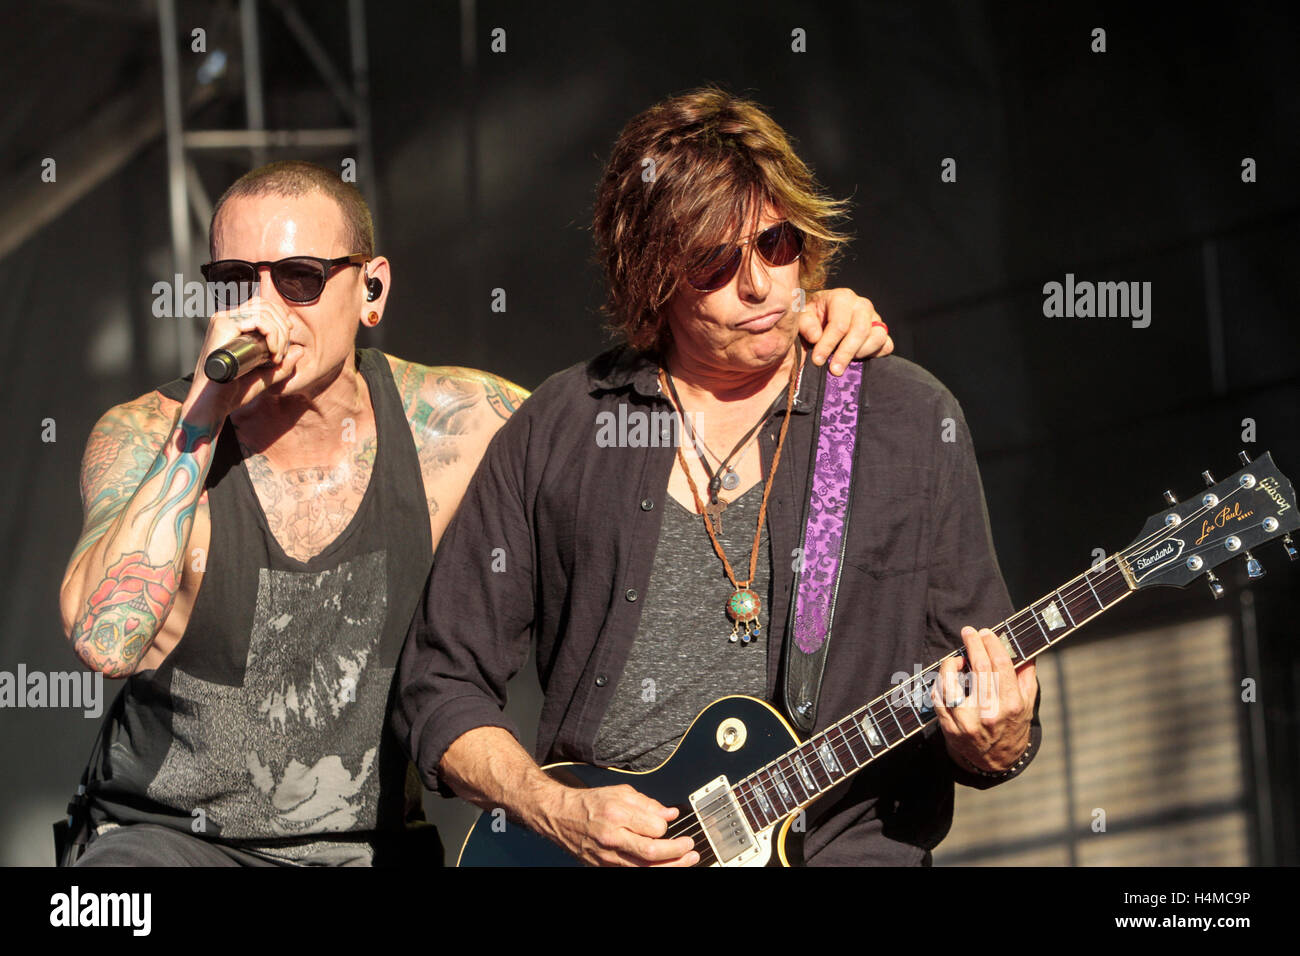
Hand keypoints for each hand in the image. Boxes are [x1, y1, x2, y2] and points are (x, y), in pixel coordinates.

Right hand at [187, 296, 299, 414]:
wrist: (212, 404)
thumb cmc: (233, 391)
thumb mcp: (264, 377)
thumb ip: (282, 366)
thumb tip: (300, 350)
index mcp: (233, 325)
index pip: (262, 307)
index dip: (280, 319)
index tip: (285, 343)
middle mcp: (226, 319)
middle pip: (264, 305)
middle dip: (283, 328)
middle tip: (282, 354)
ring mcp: (223, 320)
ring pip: (264, 311)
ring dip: (280, 334)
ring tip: (276, 357)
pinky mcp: (223, 326)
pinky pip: (258, 320)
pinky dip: (273, 335)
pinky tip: (272, 353)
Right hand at [540, 783, 698, 866]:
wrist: (559, 816)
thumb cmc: (589, 804)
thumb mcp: (619, 793)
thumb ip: (647, 803)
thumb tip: (670, 813)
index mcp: (617, 815)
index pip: (655, 828)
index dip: (667, 828)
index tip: (669, 824)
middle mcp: (612, 838)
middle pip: (652, 854)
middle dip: (677, 853)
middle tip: (691, 848)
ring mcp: (607, 857)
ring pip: (645, 869)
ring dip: (670, 866)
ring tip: (686, 861)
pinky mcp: (603, 867)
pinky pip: (632, 872)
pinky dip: (651, 870)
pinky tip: (663, 866)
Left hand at [798, 288, 893, 374]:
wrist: (824, 316)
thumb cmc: (813, 316)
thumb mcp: (803, 316)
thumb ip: (805, 324)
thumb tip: (816, 337)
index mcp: (842, 298)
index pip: (839, 323)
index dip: (828, 344)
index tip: (818, 360)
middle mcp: (862, 305)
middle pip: (860, 330)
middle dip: (846, 353)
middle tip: (834, 370)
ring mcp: (875, 318)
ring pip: (877, 337)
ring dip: (860, 353)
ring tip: (845, 362)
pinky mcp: (882, 332)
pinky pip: (887, 345)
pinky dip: (875, 355)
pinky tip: (858, 360)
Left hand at [932, 626, 1037, 772]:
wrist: (996, 761)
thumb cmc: (1012, 726)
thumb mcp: (1027, 703)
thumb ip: (1026, 676)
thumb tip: (1024, 649)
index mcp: (1011, 705)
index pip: (1000, 665)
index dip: (992, 645)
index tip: (986, 633)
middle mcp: (990, 713)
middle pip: (979, 669)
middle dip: (973, 645)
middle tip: (969, 632)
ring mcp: (967, 721)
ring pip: (952, 682)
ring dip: (951, 664)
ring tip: (957, 659)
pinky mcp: (950, 728)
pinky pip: (938, 698)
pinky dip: (940, 683)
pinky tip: (947, 678)